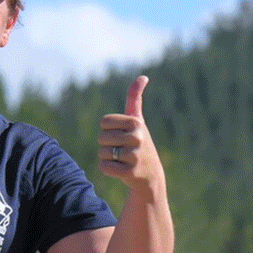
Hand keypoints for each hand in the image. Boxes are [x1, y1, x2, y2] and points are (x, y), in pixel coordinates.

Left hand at [97, 76, 162, 190]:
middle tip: (122, 150)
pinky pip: (104, 167)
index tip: (120, 136)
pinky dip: (108, 170)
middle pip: (101, 138)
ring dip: (107, 158)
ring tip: (122, 160)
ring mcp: (135, 155)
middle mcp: (137, 136)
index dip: (108, 130)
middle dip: (107, 145)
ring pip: (102, 153)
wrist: (150, 175)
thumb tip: (143, 77)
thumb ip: (135, 98)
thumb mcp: (138, 121)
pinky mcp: (131, 172)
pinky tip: (120, 170)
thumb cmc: (139, 144)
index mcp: (136, 122)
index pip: (104, 122)